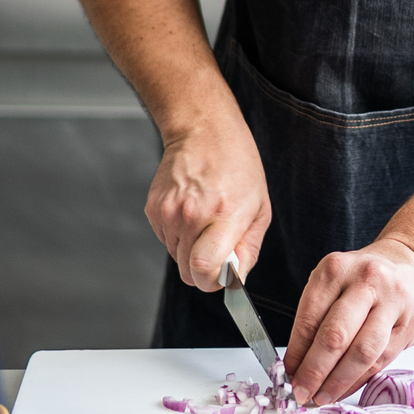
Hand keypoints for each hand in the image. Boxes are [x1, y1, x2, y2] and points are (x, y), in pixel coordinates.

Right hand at [146, 120, 270, 291]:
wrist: (204, 131)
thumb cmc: (237, 165)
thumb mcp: (259, 208)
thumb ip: (249, 249)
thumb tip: (236, 277)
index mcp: (222, 215)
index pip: (203, 269)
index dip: (212, 282)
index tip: (221, 275)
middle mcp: (190, 215)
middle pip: (187, 272)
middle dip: (203, 270)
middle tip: (218, 246)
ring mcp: (168, 212)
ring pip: (176, 257)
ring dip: (191, 249)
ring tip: (205, 219)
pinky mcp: (153, 209)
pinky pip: (165, 240)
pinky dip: (178, 234)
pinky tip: (191, 210)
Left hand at [283, 237, 413, 404]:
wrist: (411, 266)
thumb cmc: (362, 281)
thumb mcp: (333, 284)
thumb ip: (315, 320)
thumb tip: (295, 366)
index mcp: (336, 269)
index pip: (310, 318)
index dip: (297, 353)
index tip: (286, 376)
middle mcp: (366, 281)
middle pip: (336, 335)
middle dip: (314, 371)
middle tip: (301, 393)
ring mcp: (393, 302)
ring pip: (362, 352)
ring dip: (338, 381)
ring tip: (321, 397)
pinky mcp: (410, 324)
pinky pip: (381, 360)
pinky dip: (358, 380)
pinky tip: (344, 389)